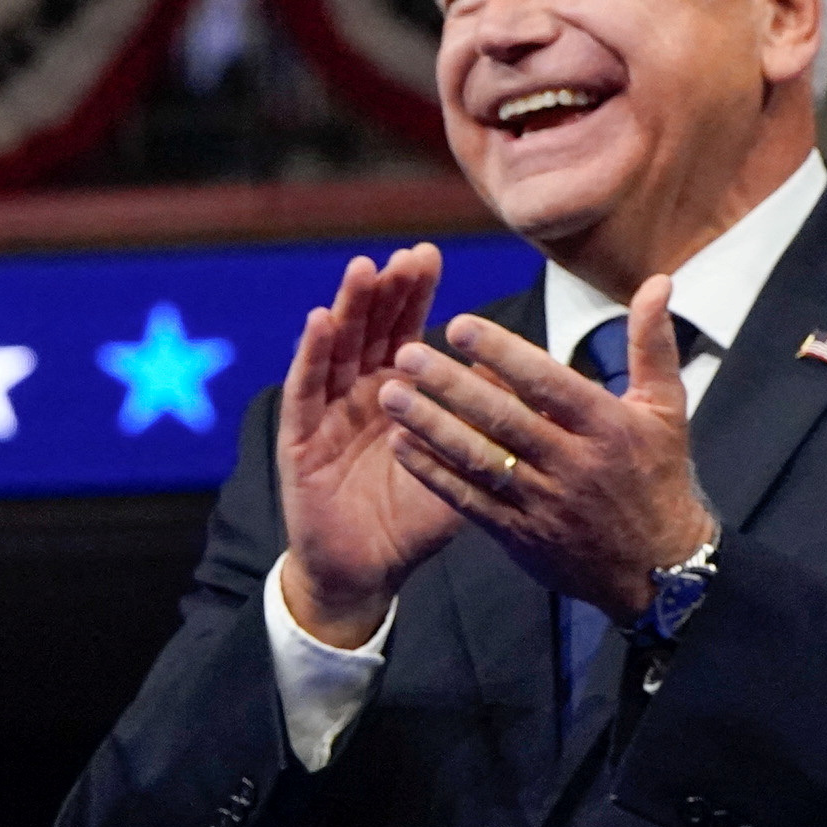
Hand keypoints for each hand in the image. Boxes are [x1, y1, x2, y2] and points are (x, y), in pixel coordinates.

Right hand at [274, 244, 461, 645]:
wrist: (366, 571)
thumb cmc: (413, 520)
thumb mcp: (461, 467)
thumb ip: (485, 425)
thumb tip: (526, 378)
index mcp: (397, 394)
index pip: (404, 331)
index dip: (415, 294)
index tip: (430, 255)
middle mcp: (358, 394)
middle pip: (369, 329)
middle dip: (386, 290)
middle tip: (406, 254)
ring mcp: (326, 412)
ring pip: (336, 348)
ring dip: (348, 307)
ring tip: (364, 269)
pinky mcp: (300, 438)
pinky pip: (304, 390)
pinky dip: (310, 354)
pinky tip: (319, 321)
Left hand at [377, 276, 717, 620]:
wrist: (658, 570)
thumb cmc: (657, 476)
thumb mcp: (667, 409)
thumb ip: (652, 344)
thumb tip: (657, 280)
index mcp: (608, 428)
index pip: (548, 383)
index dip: (502, 354)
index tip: (457, 325)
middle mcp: (573, 465)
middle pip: (504, 420)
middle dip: (450, 386)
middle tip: (405, 354)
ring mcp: (543, 504)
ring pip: (479, 460)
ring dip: (430, 426)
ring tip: (389, 394)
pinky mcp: (519, 535)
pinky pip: (468, 501)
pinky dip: (432, 473)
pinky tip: (399, 444)